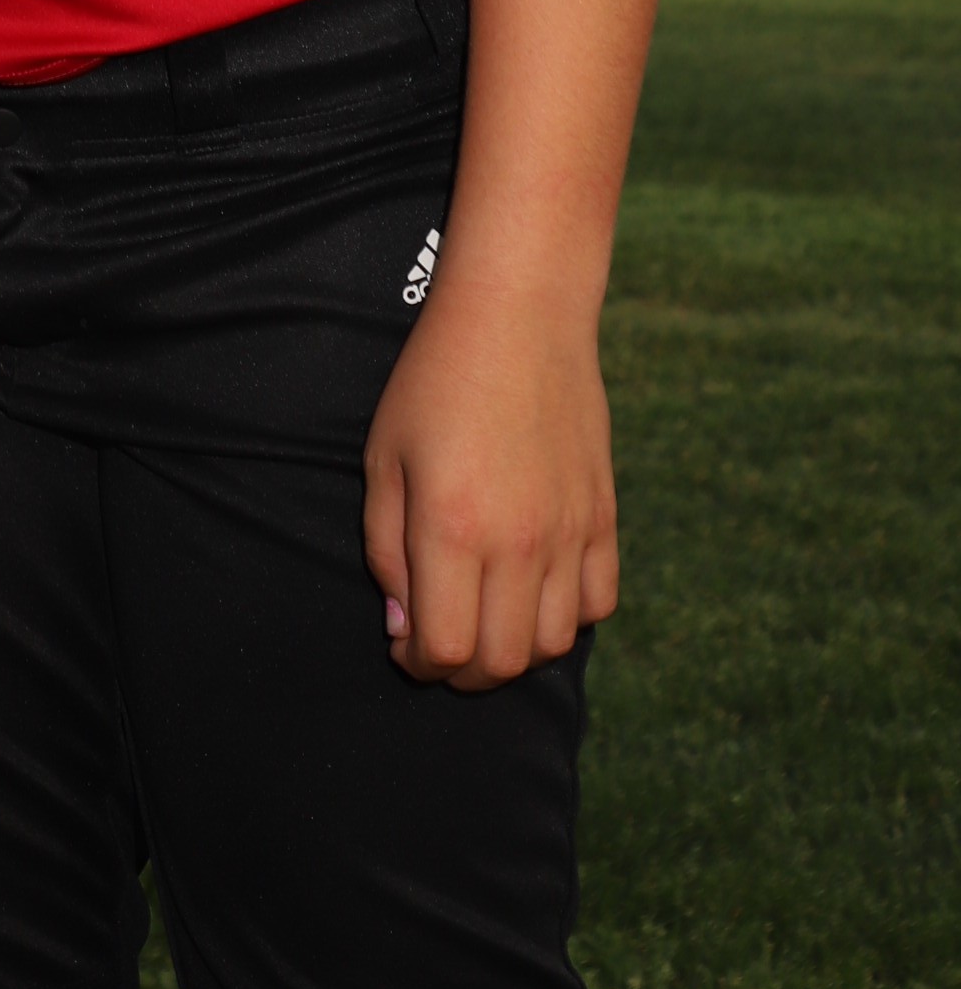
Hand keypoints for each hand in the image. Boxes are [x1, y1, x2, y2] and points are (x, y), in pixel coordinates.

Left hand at [363, 284, 617, 687]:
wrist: (519, 317)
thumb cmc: (434, 381)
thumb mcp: (383, 458)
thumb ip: (385, 549)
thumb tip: (404, 627)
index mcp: (452, 527)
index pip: (445, 649)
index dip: (419, 664)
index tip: (404, 644)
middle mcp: (518, 542)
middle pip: (501, 663)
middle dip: (462, 672)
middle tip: (440, 640)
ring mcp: (569, 533)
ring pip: (551, 645)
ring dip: (513, 652)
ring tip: (484, 616)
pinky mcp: (604, 518)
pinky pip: (596, 605)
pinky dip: (565, 618)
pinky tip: (534, 590)